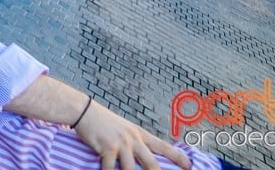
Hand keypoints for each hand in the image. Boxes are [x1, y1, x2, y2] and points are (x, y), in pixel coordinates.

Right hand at [74, 101, 189, 169]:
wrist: (85, 111)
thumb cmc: (103, 121)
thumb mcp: (124, 128)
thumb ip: (134, 140)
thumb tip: (143, 154)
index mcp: (139, 134)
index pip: (163, 146)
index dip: (178, 157)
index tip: (189, 166)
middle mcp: (133, 139)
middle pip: (152, 163)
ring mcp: (120, 144)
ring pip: (132, 169)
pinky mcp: (107, 148)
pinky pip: (111, 168)